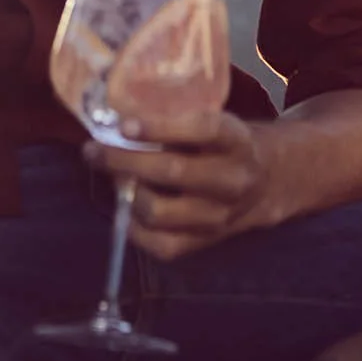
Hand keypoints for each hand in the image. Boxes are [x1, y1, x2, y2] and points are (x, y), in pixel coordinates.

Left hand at [87, 108, 274, 260]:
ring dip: (125, 193)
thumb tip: (115, 116)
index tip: (125, 124)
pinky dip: (133, 226)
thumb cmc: (224, 142)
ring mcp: (220, 216)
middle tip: (93, 150)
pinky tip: (124, 205)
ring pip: (160, 212)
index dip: (161, 127)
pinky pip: (161, 244)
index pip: (203, 130)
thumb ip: (177, 118)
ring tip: (111, 175)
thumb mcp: (215, 118)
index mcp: (237, 140)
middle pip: (173, 173)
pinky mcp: (207, 241)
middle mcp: (233, 180)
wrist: (267, 180)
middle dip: (124, 161)